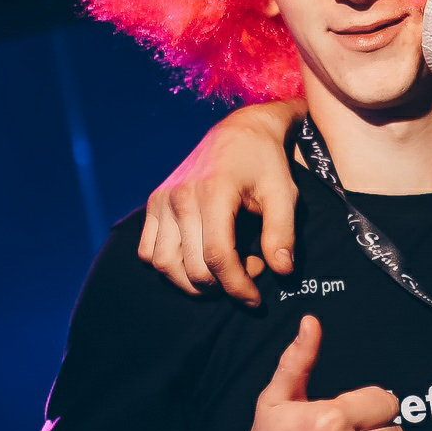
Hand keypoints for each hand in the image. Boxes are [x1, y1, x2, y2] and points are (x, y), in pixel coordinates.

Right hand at [138, 99, 302, 303]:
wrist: (240, 131)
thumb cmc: (266, 163)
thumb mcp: (284, 193)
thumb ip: (282, 233)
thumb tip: (281, 272)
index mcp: (213, 192)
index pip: (217, 257)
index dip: (237, 286)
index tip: (256, 299)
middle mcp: (180, 196)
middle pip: (191, 267)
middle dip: (222, 284)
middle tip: (249, 268)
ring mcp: (162, 200)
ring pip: (164, 265)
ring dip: (192, 281)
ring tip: (223, 266)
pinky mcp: (154, 203)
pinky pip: (147, 251)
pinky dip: (169, 265)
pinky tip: (196, 258)